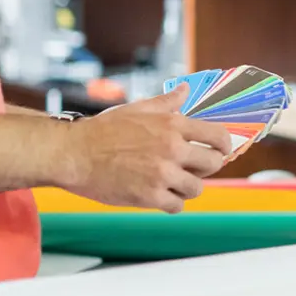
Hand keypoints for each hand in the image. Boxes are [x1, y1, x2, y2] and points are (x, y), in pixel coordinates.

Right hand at [59, 87, 235, 212]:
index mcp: (172, 124)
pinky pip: (177, 206)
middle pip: (214, 164)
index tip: (219, 152)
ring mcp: (162, 173)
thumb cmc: (102, 130)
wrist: (72, 153)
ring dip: (187, 187)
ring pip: (197, 188)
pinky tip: (160, 196)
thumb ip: (167, 102)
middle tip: (193, 170)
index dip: (223, 146)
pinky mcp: (150, 196)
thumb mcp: (137, 109)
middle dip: (206, 168)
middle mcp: (172, 148)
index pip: (218, 136)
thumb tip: (184, 90)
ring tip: (171, 183)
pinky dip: (171, 203)